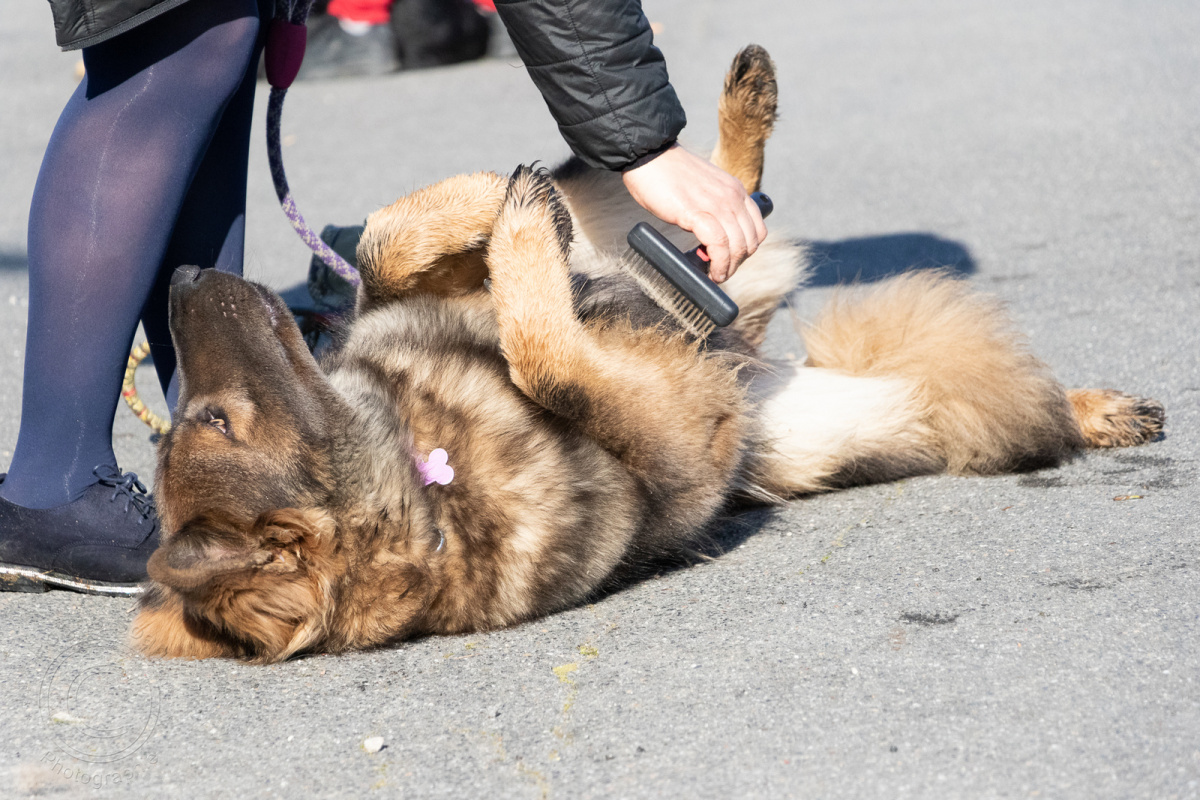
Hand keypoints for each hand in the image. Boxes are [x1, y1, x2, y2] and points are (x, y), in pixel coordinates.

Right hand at [621, 143, 766, 281]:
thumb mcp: (703, 189)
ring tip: (716, 275)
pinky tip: (710, 271)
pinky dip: (718, 264)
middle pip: (750, 242)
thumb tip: (711, 239)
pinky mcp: (698, 213)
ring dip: (728, 268)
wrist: (649, 155)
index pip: (757, 228)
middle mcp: (732, 197)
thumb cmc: (667, 175)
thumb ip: (713, 208)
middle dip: (737, 263)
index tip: (731, 259)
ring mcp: (718, 205)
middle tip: (721, 272)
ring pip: (738, 247)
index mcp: (735, 190)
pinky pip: (718, 246)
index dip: (747, 250)